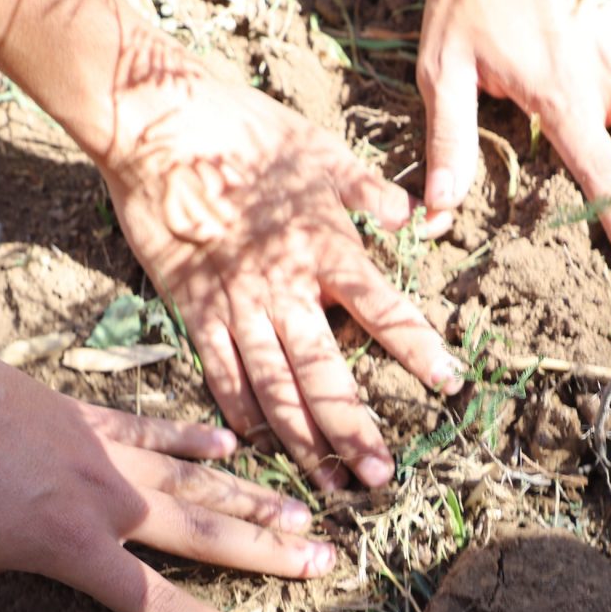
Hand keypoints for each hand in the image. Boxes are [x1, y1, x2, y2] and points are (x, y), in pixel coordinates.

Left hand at [0, 335, 335, 611]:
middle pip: (203, 533)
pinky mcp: (85, 415)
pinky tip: (228, 442)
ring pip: (193, 480)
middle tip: (324, 562)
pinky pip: (152, 429)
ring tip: (301, 513)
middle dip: (266, 553)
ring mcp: (102, 451)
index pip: (156, 601)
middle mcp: (107, 500)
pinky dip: (190, 436)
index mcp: (75, 545)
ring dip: (248, 498)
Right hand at [96, 44, 461, 490]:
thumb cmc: (245, 131)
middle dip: (355, 430)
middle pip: (327, 374)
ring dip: (305, 442)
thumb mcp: (321, 151)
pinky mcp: (193, 310)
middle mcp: (285, 290)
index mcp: (326, 250)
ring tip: (331, 484)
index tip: (450, 384)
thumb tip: (412, 216)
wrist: (160, 126)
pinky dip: (239, 412)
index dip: (419, 350)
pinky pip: (220, 374)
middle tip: (382, 477)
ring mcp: (236, 306)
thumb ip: (369, 191)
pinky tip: (257, 446)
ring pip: (275, 390)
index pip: (384, 312)